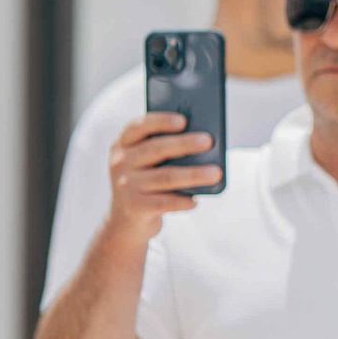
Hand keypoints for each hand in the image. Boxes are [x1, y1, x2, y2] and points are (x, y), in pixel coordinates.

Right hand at [105, 112, 219, 239]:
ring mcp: (125, 185)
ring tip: (216, 173)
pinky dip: (183, 200)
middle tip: (209, 141)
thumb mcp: (149, 162)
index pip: (139, 126)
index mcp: (124, 144)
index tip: (184, 120)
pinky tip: (196, 200)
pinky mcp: (135, 207)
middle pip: (156, 149)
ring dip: (193, 174)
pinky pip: (165, 202)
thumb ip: (167, 150)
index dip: (161, 121)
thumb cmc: (148, 181)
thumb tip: (205, 143)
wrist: (127, 218)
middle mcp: (121, 162)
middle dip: (184, 144)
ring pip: (165, 177)